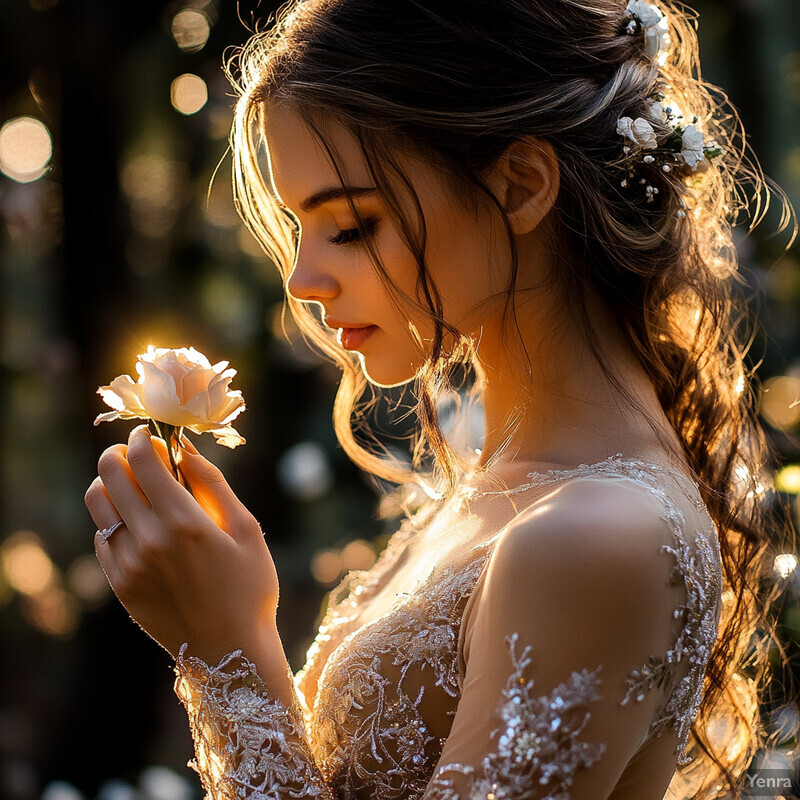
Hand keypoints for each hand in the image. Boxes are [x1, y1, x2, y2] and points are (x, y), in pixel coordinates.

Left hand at [85, 425, 279, 663]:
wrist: (230, 651)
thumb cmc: (250, 587)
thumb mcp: (246, 530)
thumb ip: (214, 485)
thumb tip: (185, 449)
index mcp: (185, 523)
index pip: (142, 460)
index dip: (142, 439)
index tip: (152, 437)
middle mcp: (149, 541)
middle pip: (110, 475)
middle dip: (121, 453)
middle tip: (141, 455)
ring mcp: (128, 565)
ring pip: (98, 503)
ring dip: (112, 484)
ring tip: (136, 486)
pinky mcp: (119, 585)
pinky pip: (101, 537)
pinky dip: (114, 519)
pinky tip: (140, 524)